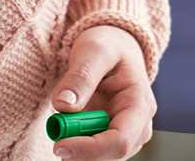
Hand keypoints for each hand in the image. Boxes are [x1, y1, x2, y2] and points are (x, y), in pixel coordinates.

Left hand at [50, 25, 155, 159]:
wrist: (114, 46)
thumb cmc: (108, 45)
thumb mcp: (94, 50)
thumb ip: (80, 76)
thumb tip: (63, 106)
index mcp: (140, 104)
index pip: (120, 140)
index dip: (90, 149)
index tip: (59, 144)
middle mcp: (138, 126)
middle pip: (110, 155)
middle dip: (79, 148)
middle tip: (54, 128)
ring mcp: (125, 135)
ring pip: (99, 157)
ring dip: (76, 144)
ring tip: (64, 118)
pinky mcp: (110, 138)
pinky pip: (91, 152)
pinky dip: (75, 142)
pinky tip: (69, 124)